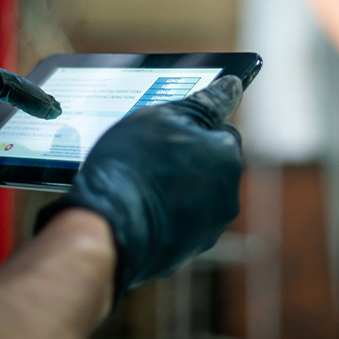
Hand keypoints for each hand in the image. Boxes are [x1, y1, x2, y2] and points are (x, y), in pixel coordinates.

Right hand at [36, 75, 243, 308]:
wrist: (104, 230)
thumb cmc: (133, 165)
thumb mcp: (164, 116)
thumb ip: (205, 101)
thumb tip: (234, 85)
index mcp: (227, 158)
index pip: (221, 129)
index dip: (193, 124)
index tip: (168, 127)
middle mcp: (227, 197)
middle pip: (209, 164)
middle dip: (185, 156)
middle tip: (148, 152)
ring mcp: (206, 230)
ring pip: (193, 195)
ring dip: (174, 186)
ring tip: (138, 180)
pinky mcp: (183, 254)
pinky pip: (176, 223)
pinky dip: (162, 213)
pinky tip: (136, 205)